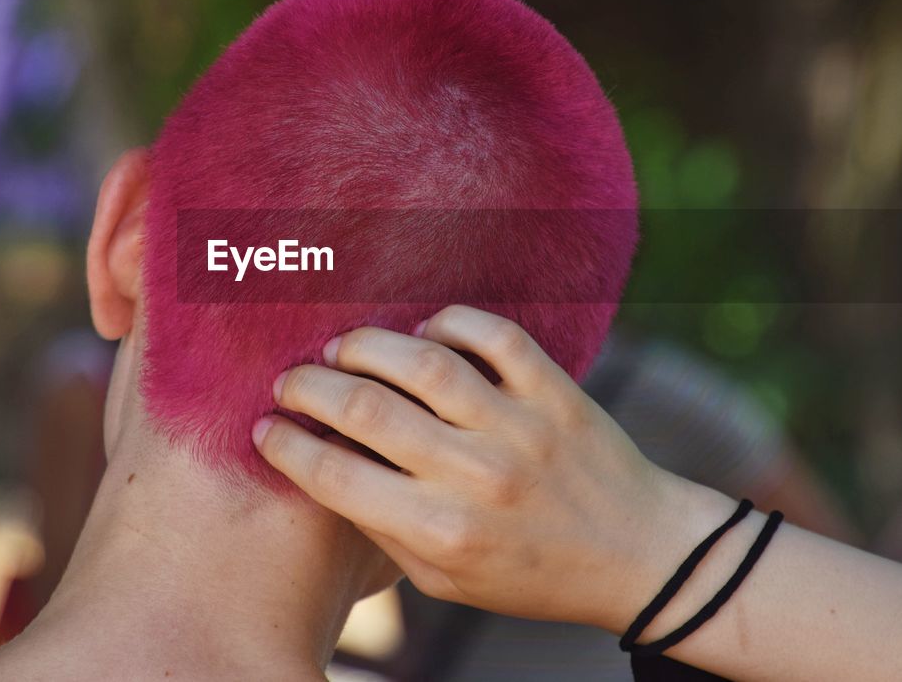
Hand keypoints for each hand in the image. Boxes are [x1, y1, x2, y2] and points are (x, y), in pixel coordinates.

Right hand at [252, 305, 733, 630]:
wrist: (638, 555)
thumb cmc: (530, 573)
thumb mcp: (445, 580)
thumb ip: (382, 529)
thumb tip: (320, 466)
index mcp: (439, 532)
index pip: (333, 474)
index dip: (283, 444)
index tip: (263, 426)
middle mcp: (476, 476)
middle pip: (365, 409)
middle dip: (308, 386)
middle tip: (290, 379)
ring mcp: (521, 427)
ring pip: (422, 361)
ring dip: (366, 345)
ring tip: (342, 349)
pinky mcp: (557, 391)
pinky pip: (495, 335)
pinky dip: (450, 320)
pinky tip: (425, 332)